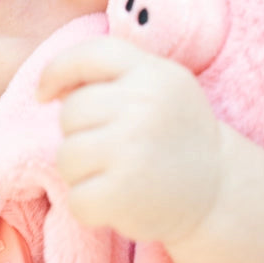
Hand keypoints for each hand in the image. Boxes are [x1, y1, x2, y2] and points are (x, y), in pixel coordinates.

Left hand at [37, 36, 222, 244]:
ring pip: (66, 156)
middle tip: (110, 153)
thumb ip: (117, 78)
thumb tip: (54, 87)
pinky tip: (116, 203)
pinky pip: (76, 198)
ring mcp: (132, 150)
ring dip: (81, 174)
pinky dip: (88, 207)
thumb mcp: (162, 91)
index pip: (89, 54)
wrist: (219, 193)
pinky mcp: (121, 193)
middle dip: (78, 135)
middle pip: (71, 113)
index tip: (44, 95)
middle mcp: (144, 106)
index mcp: (154, 74)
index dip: (56, 71)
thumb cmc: (176, 140)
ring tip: (114, 177)